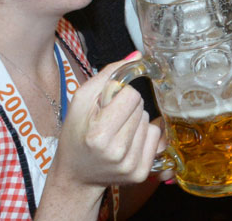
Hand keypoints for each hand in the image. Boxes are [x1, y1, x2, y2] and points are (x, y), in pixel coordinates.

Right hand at [52, 58, 164, 187]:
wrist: (76, 175)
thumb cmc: (76, 135)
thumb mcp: (81, 101)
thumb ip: (108, 75)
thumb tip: (137, 56)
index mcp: (98, 135)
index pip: (132, 95)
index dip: (120, 96)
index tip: (107, 106)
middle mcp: (116, 152)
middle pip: (142, 108)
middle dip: (127, 108)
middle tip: (110, 121)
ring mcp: (130, 166)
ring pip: (149, 121)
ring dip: (135, 122)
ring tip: (116, 133)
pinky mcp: (140, 173)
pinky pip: (156, 138)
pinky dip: (143, 136)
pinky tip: (127, 144)